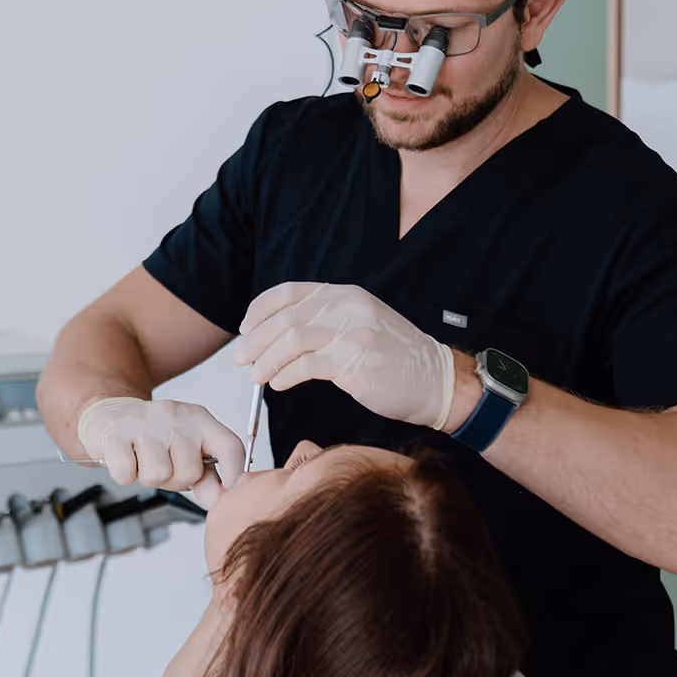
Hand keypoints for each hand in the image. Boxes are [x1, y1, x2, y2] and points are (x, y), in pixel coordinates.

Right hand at [76, 396, 246, 505]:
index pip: (230, 446)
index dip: (235, 474)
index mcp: (199, 419)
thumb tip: (218, 499)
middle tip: (163, 466)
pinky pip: (127, 474)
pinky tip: (126, 459)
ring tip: (143, 461)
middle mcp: (175, 416)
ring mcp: (144, 422)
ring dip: (149, 478)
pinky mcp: (116, 433)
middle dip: (175, 481)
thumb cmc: (153, 437)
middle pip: (190, 472)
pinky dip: (125, 475)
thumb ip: (207, 476)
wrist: (109, 414)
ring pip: (158, 475)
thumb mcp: (186, 449)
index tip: (231, 496)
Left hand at [232, 282, 454, 428]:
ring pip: (291, 340)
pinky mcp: (355, 360)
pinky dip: (286, 375)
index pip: (290, 293)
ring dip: (266, 360)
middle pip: (285, 318)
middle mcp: (348, 307)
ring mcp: (353, 332)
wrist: (436, 380)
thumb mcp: (358, 325)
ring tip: (255, 376)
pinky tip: (279, 384)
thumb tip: (277, 335)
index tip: (245, 328)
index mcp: (345, 295)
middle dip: (255, 341)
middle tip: (240, 359)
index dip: (260, 310)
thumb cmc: (395, 360)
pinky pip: (307, 365)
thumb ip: (324, 322)